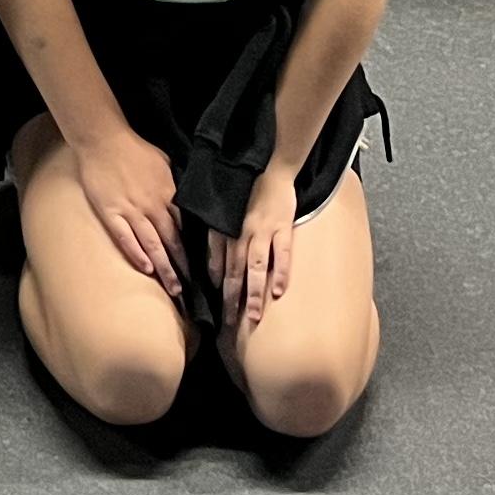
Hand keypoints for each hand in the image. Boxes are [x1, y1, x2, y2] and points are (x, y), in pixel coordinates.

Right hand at [76, 123, 184, 291]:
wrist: (103, 139)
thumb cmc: (134, 148)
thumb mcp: (165, 163)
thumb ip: (174, 185)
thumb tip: (183, 202)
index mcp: (168, 194)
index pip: (184, 228)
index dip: (191, 249)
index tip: (198, 267)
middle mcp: (153, 206)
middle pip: (172, 242)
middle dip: (181, 267)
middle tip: (188, 288)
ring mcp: (131, 211)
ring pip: (152, 246)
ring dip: (164, 268)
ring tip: (172, 288)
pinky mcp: (111, 213)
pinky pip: (126, 239)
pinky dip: (137, 255)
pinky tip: (145, 269)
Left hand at [212, 167, 299, 329]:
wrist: (270, 168)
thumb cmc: (245, 193)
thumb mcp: (224, 213)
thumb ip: (217, 239)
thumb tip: (212, 271)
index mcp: (224, 230)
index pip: (216, 266)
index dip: (216, 290)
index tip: (216, 311)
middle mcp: (240, 233)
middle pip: (234, 272)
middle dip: (231, 300)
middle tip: (230, 326)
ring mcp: (262, 231)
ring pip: (255, 267)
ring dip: (253, 294)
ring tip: (253, 317)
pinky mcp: (283, 227)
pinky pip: (282, 254)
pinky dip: (280, 273)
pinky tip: (279, 292)